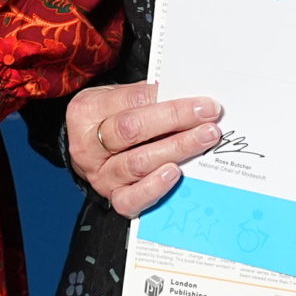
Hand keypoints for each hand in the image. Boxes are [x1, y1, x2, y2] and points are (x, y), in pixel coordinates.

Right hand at [62, 82, 221, 216]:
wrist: (87, 151)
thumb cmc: (106, 120)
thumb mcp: (115, 99)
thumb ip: (145, 97)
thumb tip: (186, 98)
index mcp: (88, 111)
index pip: (132, 101)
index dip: (169, 102)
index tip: (201, 102)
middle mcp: (88, 145)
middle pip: (132, 130)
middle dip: (176, 120)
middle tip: (208, 117)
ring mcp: (100, 174)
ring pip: (138, 163)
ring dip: (176, 149)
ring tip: (203, 139)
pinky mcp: (112, 197)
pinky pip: (132, 198)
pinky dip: (155, 187)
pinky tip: (175, 173)